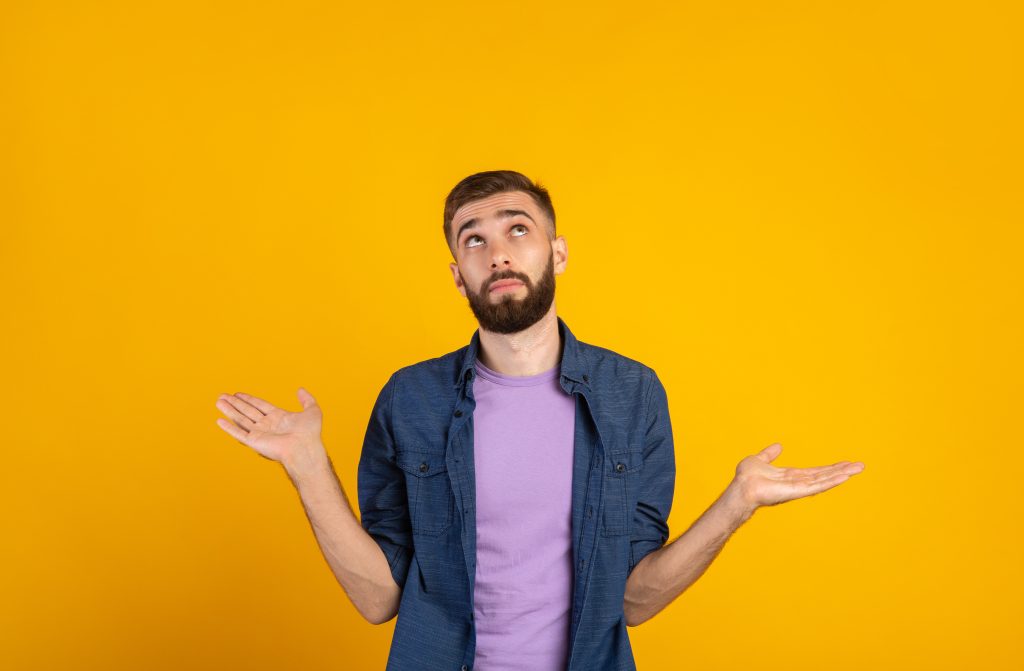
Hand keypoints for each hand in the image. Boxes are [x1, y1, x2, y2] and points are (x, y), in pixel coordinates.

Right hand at [215, 387, 323, 466]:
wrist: (304, 448)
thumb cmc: (310, 433)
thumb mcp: (312, 410)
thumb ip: (307, 399)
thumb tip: (300, 389)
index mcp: (278, 418)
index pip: (260, 405)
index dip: (249, 399)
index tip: (238, 393)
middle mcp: (267, 425)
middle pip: (247, 411)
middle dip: (235, 403)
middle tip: (223, 395)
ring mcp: (260, 433)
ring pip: (240, 419)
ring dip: (229, 410)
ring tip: (218, 401)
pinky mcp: (254, 442)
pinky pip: (238, 433)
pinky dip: (228, 427)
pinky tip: (219, 420)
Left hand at [731, 443, 864, 509]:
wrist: (740, 487)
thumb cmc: (746, 477)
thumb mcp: (759, 459)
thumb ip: (769, 454)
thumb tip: (779, 446)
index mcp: (790, 476)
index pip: (815, 471)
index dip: (829, 468)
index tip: (844, 463)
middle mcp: (798, 482)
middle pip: (824, 476)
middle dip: (841, 471)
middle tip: (859, 466)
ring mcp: (799, 488)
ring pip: (824, 480)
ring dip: (842, 474)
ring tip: (858, 469)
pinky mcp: (797, 491)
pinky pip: (817, 486)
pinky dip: (831, 481)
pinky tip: (844, 477)